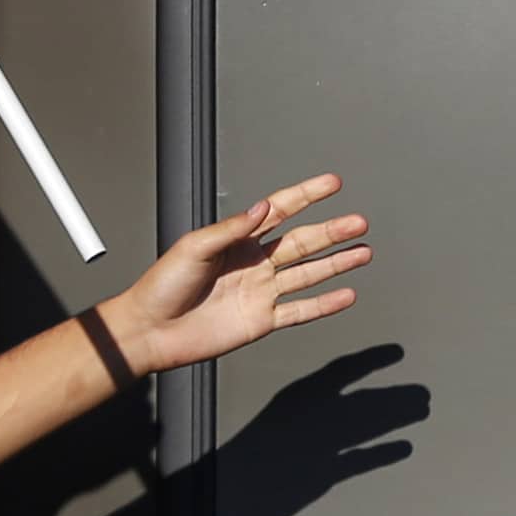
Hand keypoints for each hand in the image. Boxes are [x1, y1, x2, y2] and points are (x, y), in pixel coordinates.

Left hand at [98, 173, 369, 377]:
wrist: (151, 331)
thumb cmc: (163, 285)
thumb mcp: (194, 247)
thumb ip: (232, 229)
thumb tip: (264, 206)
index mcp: (238, 239)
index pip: (280, 211)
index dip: (306, 195)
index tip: (332, 183)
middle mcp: (254, 263)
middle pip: (302, 242)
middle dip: (332, 231)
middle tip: (360, 222)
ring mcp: (260, 292)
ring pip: (308, 274)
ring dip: (336, 263)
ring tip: (364, 252)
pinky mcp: (261, 321)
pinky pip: (300, 310)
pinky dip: (325, 304)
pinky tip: (347, 294)